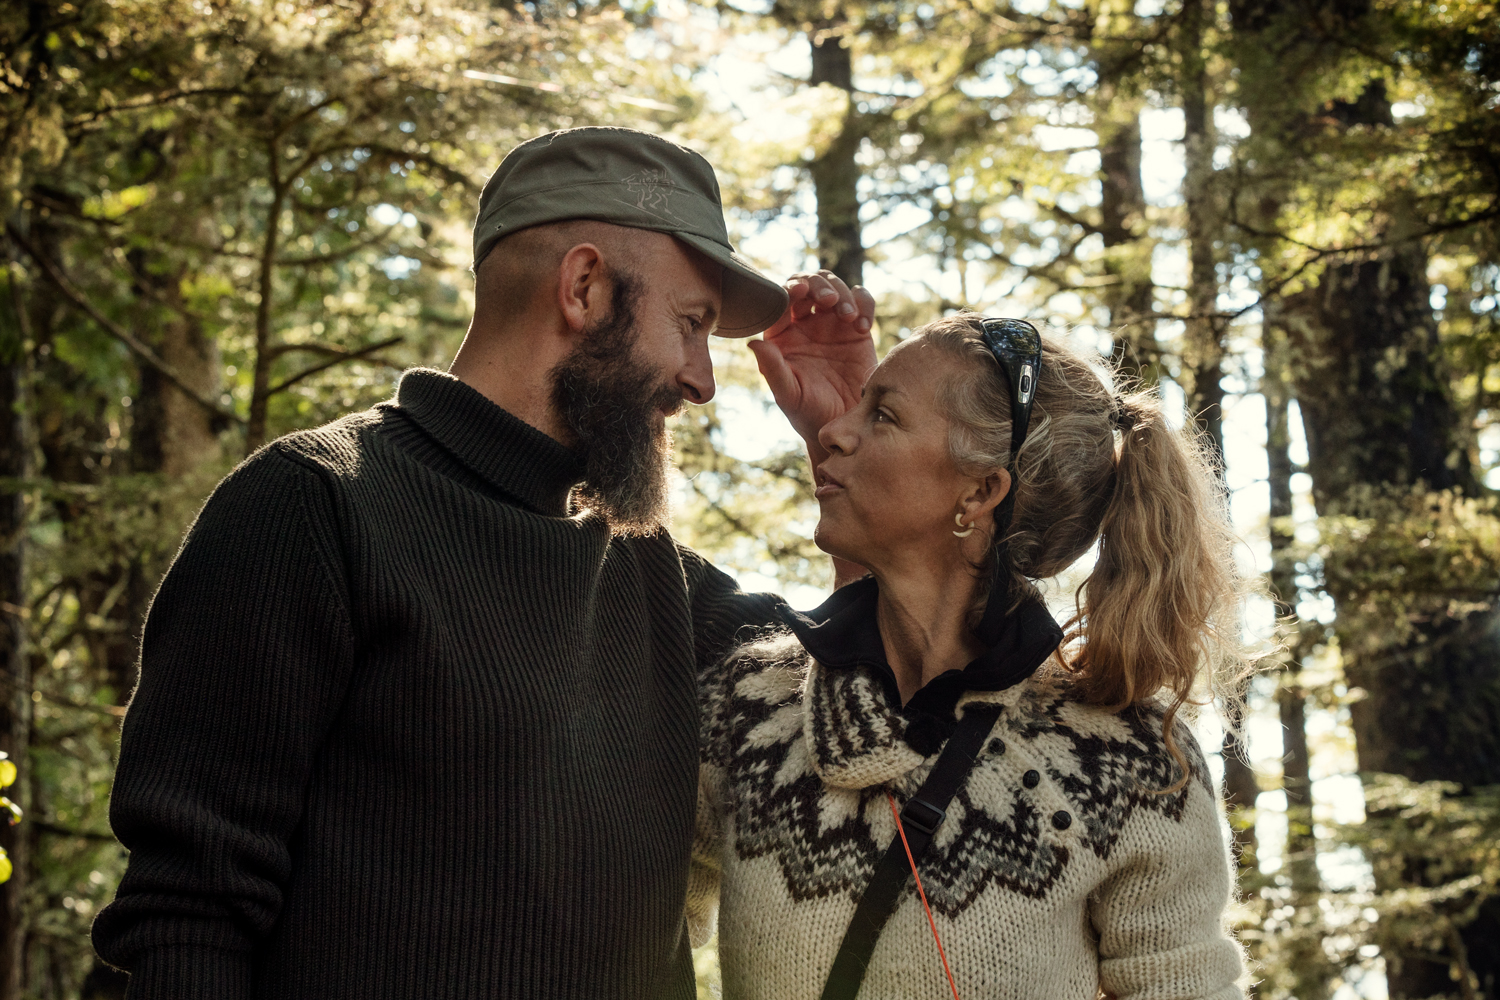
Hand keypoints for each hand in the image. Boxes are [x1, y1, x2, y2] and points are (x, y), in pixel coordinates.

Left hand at [748, 270, 877, 446]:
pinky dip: (864, 304)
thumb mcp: (789, 395)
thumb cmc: (809, 413)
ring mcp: (832, 324)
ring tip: (849, 318)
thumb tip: (752, 343)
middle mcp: (805, 324)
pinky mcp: (857, 329)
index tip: (799, 292)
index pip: (781, 300)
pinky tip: (863, 327)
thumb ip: (772, 369)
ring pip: (835, 287)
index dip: (789, 290)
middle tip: (828, 300)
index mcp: (781, 335)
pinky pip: (861, 301)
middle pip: (808, 284)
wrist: (844, 424)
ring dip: (842, 292)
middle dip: (818, 285)